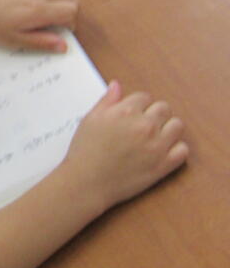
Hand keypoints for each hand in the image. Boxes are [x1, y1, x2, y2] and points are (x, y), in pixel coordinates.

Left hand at [0, 0, 77, 51]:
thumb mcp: (15, 40)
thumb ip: (41, 42)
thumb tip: (63, 46)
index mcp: (40, 9)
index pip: (71, 11)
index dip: (70, 24)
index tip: (59, 33)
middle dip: (69, 12)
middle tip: (56, 26)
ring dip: (60, 3)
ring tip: (46, 17)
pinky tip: (35, 7)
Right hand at [63, 81, 188, 212]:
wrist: (86, 182)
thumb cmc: (84, 150)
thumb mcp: (90, 120)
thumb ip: (106, 101)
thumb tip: (117, 85)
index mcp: (126, 111)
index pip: (144, 97)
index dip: (136, 105)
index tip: (130, 115)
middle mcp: (145, 125)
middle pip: (163, 108)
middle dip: (153, 114)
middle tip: (141, 126)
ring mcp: (157, 146)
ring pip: (177, 126)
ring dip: (167, 128)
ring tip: (153, 137)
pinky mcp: (163, 165)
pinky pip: (183, 150)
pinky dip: (175, 149)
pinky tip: (162, 151)